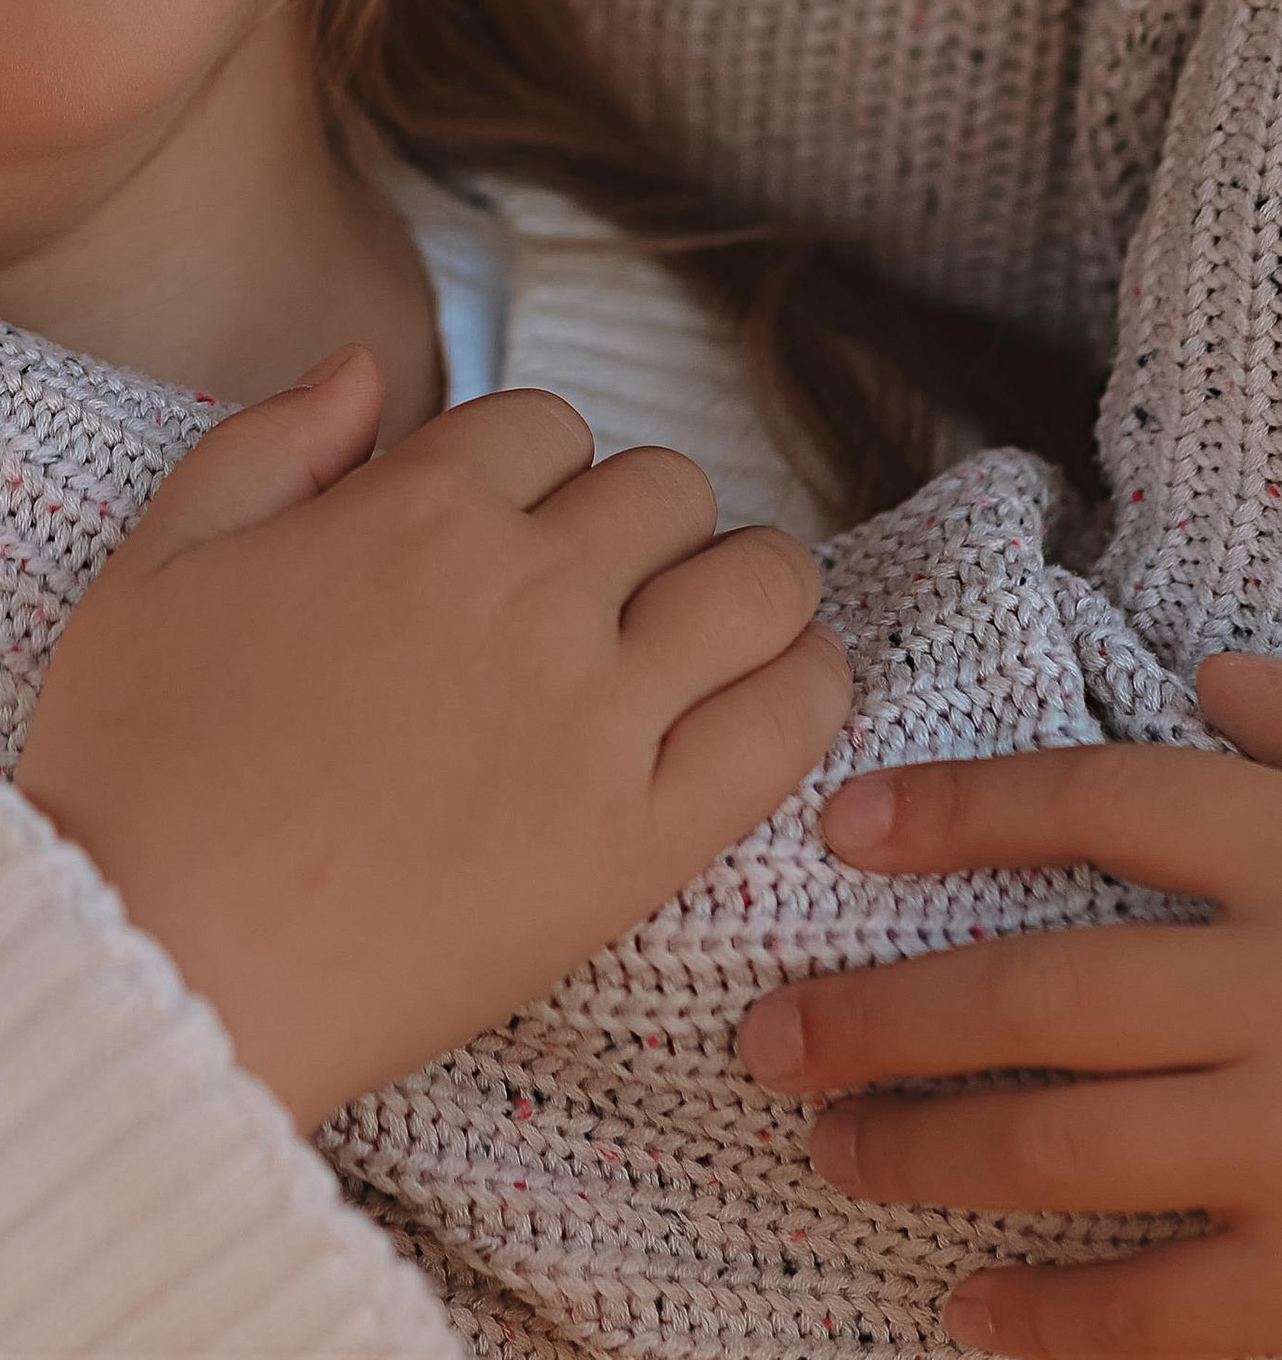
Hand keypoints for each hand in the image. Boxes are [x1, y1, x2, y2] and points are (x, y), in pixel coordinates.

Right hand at [15, 350, 851, 1131]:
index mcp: (414, 507)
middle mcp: (524, 589)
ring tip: (714, 623)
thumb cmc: (137, 762)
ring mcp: (594, 715)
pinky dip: (808, 686)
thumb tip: (365, 367)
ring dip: (747, 580)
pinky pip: (787, 725)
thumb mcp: (158, 557)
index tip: (505, 527)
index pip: (546, 423)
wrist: (163, 960)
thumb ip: (269, 440)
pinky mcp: (637, 840)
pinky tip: (774, 694)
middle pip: (665, 488)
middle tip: (602, 586)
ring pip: (758, 580)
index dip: (529, 466)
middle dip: (637, 518)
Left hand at [735, 652, 1281, 1356]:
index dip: (959, 808)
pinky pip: (1170, 1306)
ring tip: (834, 1154)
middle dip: (882, 1015)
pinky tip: (970, 1316)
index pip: (1094, 799)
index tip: (842, 824)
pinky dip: (1059, 1319)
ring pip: (1069, 1144)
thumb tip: (1219, 688)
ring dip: (931, 1152)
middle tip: (765, 1039)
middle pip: (1035, 988)